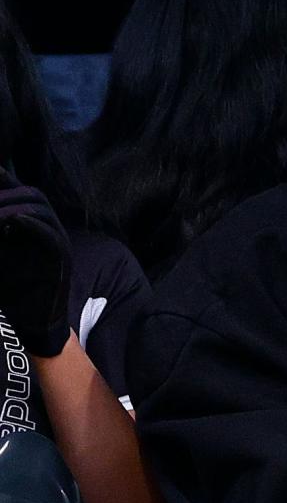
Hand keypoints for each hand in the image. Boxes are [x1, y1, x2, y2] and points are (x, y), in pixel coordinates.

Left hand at [0, 168, 71, 357]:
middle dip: (5, 194)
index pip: (22, 191)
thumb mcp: (0, 251)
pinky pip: (51, 235)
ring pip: (41, 210)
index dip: (4, 181)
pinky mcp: (63, 260)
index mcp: (35, 224)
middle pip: (32, 194)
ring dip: (13, 207)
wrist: (32, 322)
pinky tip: (11, 221)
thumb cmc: (13, 288)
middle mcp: (50, 228)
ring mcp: (59, 242)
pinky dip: (31, 225)